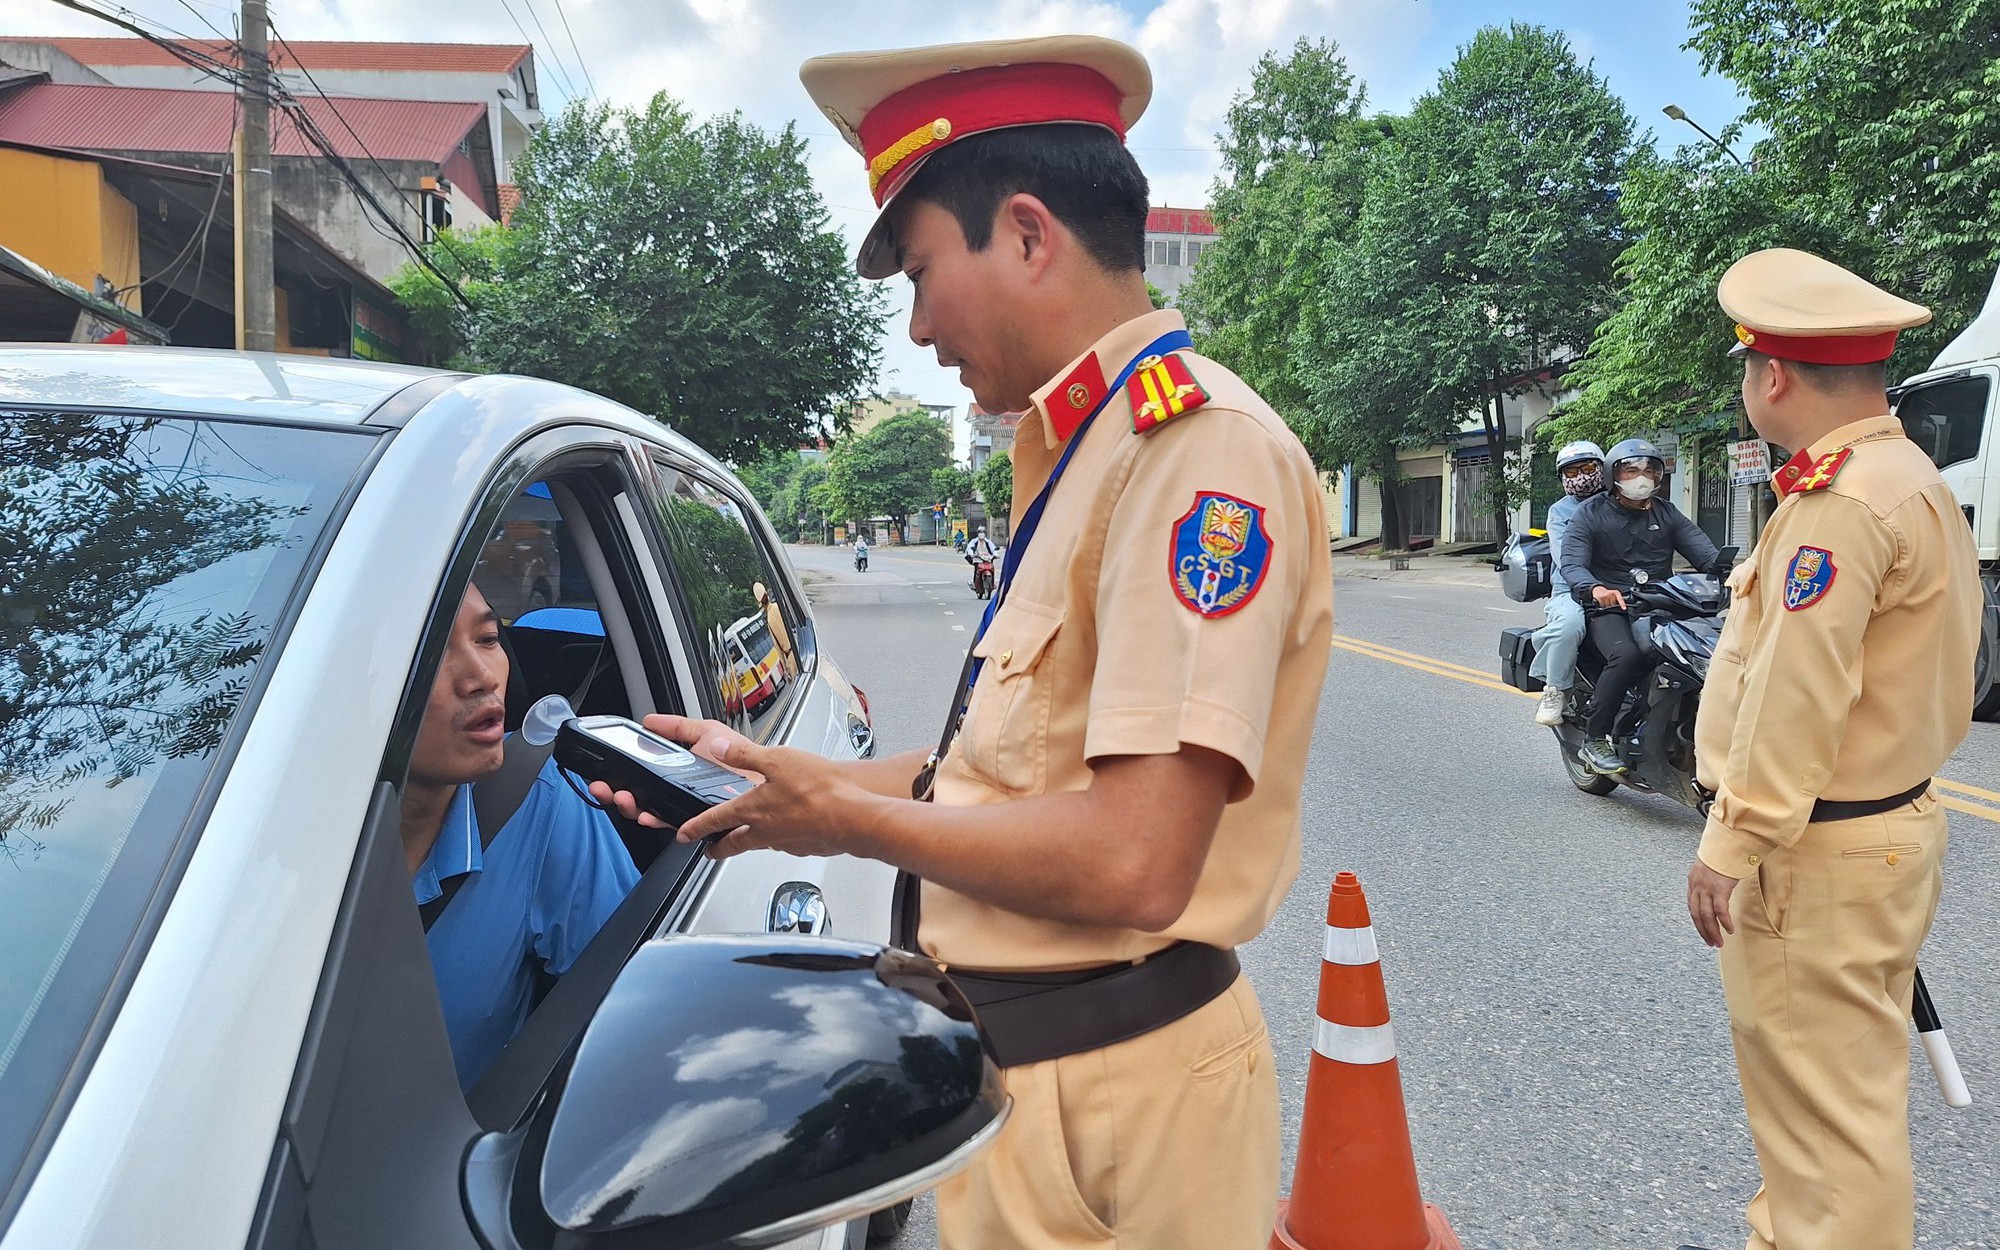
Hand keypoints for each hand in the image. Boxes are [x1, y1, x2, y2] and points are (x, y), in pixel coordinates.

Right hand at [587, 714, 762, 827]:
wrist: (765, 783)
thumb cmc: (741, 759)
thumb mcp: (706, 733)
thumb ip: (678, 727)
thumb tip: (650, 720)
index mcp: (678, 770)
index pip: (642, 772)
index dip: (622, 772)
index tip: (607, 770)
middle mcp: (678, 790)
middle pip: (639, 793)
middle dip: (617, 791)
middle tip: (606, 786)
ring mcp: (685, 807)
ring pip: (649, 810)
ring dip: (630, 805)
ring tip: (623, 797)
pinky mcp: (696, 822)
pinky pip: (670, 822)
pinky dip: (654, 819)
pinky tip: (646, 813)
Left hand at [592, 726, 860, 860]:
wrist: (852, 817)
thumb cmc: (818, 790)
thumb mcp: (777, 759)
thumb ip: (745, 754)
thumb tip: (720, 748)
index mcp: (751, 810)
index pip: (715, 821)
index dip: (695, 828)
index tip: (684, 834)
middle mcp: (764, 831)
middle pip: (732, 845)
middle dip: (718, 848)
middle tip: (710, 851)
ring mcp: (785, 842)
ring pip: (759, 844)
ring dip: (750, 841)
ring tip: (749, 836)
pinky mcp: (805, 846)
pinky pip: (786, 844)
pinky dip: (781, 838)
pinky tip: (789, 829)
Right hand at [1592, 585, 1627, 610]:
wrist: (1598, 590)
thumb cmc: (1608, 594)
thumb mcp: (1614, 594)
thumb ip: (1618, 600)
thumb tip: (1622, 607)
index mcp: (1616, 592)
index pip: (1620, 599)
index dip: (1622, 604)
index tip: (1624, 608)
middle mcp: (1611, 593)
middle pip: (1613, 604)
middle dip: (1612, 605)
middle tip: (1610, 601)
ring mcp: (1605, 595)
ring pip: (1607, 606)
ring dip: (1607, 605)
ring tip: (1606, 601)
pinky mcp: (1600, 597)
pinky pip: (1602, 605)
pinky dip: (1602, 605)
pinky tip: (1602, 602)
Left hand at [1687, 860, 1741, 947]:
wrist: (1725, 843)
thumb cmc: (1721, 855)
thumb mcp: (1709, 869)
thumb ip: (1708, 881)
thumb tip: (1716, 891)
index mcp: (1693, 882)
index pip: (1692, 907)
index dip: (1697, 921)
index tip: (1703, 931)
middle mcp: (1697, 887)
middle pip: (1697, 915)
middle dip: (1703, 931)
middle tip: (1711, 943)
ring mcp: (1707, 888)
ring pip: (1707, 916)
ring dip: (1713, 931)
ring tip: (1719, 942)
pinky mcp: (1720, 889)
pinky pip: (1720, 910)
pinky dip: (1724, 922)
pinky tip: (1729, 930)